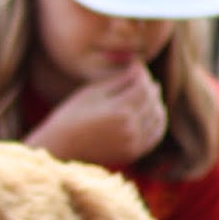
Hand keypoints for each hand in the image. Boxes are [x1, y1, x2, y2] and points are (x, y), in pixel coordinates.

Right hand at [29, 62, 167, 165]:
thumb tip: (139, 66)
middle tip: (141, 79)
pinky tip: (150, 113)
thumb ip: (118, 80)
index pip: (144, 87)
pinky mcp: (133, 153)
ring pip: (158, 118)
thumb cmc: (71, 116)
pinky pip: (154, 135)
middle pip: (153, 101)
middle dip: (150, 87)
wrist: (60, 148)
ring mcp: (133, 143)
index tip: (136, 66)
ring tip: (147, 95)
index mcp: (120, 111)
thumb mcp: (91, 92)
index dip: (142, 74)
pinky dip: (157, 122)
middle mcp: (131, 128)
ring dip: (156, 104)